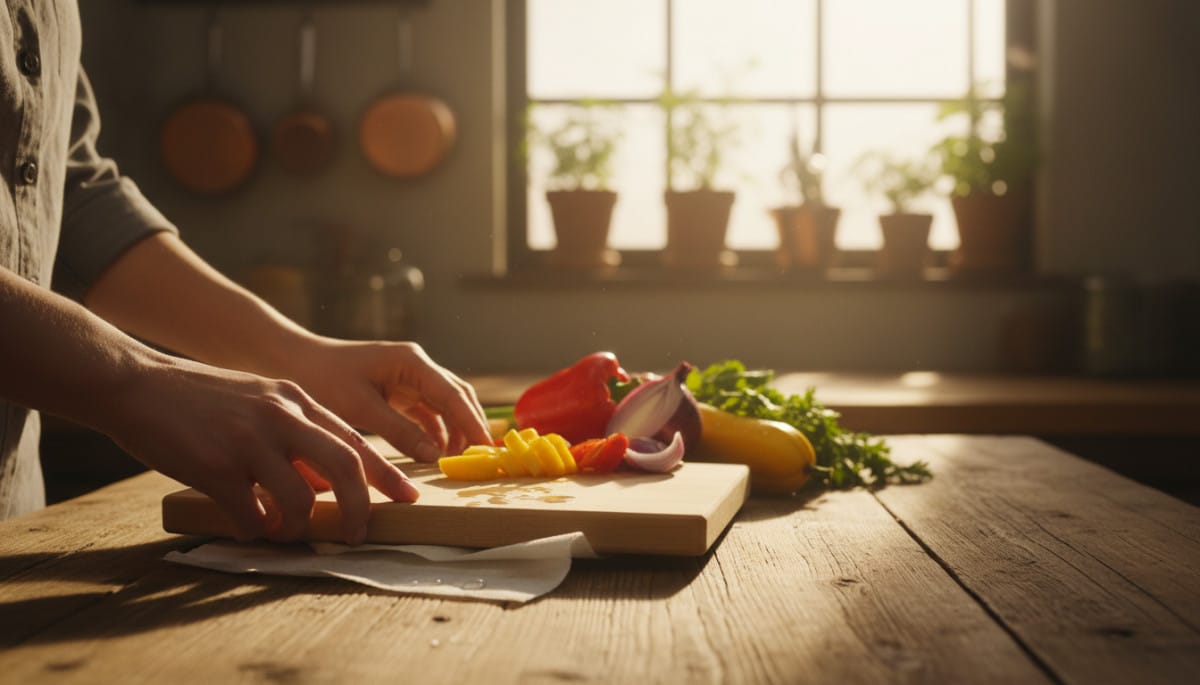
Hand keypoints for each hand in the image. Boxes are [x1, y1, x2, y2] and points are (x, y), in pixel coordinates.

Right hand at [104, 357, 418, 543]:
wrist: (134, 382)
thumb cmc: (198, 398)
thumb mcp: (259, 400)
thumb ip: (295, 433)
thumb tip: (323, 483)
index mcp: (295, 399)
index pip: (355, 440)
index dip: (386, 473)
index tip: (407, 497)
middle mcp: (280, 416)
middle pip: (345, 467)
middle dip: (362, 508)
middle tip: (359, 533)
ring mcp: (248, 440)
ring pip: (301, 499)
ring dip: (299, 527)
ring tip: (287, 532)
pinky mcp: (215, 466)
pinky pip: (251, 516)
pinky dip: (257, 530)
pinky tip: (249, 526)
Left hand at [276, 339, 491, 461]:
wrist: (292, 361)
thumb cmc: (323, 379)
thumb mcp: (361, 408)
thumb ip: (400, 431)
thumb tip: (435, 456)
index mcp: (412, 362)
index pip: (453, 395)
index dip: (472, 422)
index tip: (487, 448)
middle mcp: (416, 365)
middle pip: (457, 397)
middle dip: (470, 426)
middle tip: (481, 458)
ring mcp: (409, 377)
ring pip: (445, 405)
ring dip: (455, 430)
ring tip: (460, 460)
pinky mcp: (398, 390)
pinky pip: (427, 411)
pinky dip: (436, 431)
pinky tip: (438, 453)